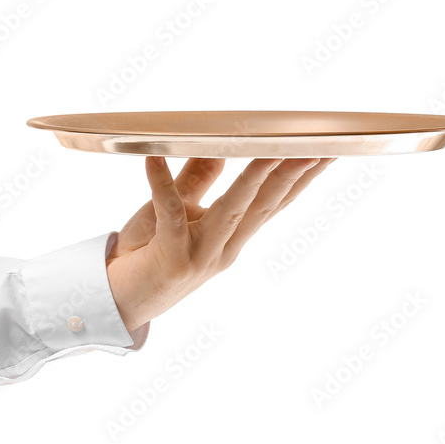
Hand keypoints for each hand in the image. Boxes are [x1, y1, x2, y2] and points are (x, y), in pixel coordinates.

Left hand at [106, 156, 335, 332]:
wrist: (116, 300)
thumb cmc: (146, 253)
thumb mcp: (178, 210)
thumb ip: (198, 178)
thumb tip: (219, 142)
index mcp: (232, 236)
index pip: (274, 202)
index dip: (302, 177)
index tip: (328, 149)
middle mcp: (225, 248)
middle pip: (265, 206)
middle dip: (292, 174)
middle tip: (319, 146)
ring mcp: (201, 256)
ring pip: (234, 210)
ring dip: (254, 179)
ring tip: (270, 150)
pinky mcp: (171, 258)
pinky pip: (168, 213)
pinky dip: (160, 183)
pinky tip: (152, 158)